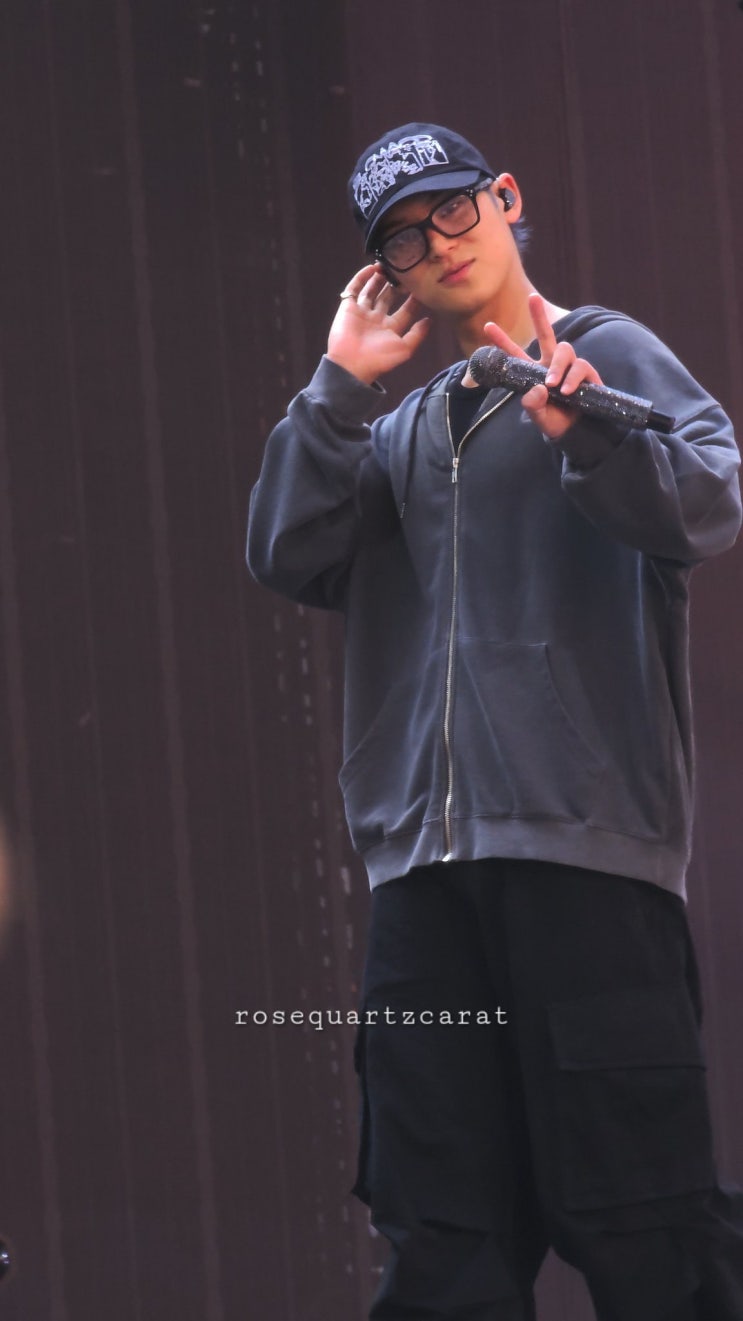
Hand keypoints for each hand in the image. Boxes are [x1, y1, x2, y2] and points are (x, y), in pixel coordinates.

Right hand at [327, 264, 429, 384]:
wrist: (351, 364)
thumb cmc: (379, 359)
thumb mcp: (405, 349)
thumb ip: (418, 334)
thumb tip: (430, 319)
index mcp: (391, 329)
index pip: (406, 310)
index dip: (414, 298)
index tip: (422, 284)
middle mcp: (378, 319)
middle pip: (389, 297)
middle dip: (397, 285)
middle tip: (406, 270)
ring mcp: (362, 312)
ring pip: (372, 290)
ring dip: (380, 278)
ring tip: (389, 264)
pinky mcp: (348, 307)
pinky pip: (354, 288)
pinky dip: (362, 277)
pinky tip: (372, 268)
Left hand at [483, 292, 602, 439]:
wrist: (577, 432)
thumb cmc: (554, 422)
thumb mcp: (539, 417)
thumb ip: (533, 406)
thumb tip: (538, 389)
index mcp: (533, 373)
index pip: (516, 354)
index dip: (502, 341)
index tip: (487, 325)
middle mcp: (551, 365)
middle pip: (546, 335)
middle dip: (539, 316)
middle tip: (532, 297)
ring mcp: (569, 366)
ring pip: (564, 350)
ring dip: (556, 367)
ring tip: (553, 386)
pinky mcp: (586, 372)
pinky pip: (579, 366)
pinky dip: (572, 378)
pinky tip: (567, 391)